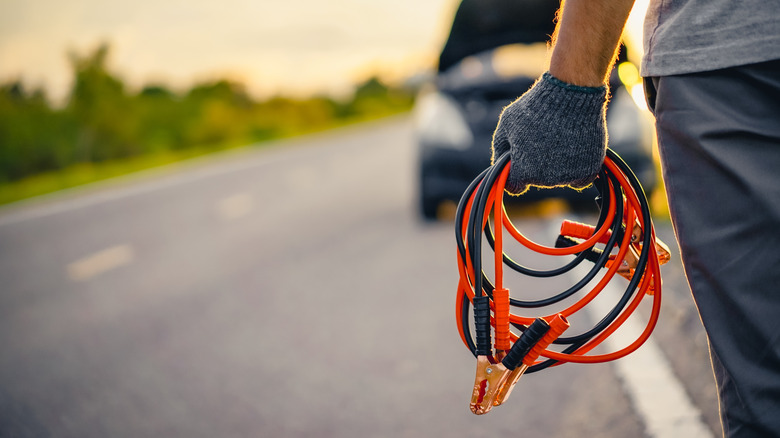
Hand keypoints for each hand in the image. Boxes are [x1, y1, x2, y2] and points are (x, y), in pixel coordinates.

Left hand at [491, 72, 607, 194]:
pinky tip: (574, 151)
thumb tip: (500, 164)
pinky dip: (577, 169)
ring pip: (558, 179)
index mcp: (522, 172)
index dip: (515, 173)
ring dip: (557, 165)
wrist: (571, 95)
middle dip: (536, 164)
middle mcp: (544, 180)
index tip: (519, 161)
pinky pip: (579, 180)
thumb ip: (500, 148)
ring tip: (559, 138)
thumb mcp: (506, 124)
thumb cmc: (536, 107)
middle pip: (537, 180)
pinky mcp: (588, 171)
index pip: (514, 186)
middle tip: (542, 139)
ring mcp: (567, 177)